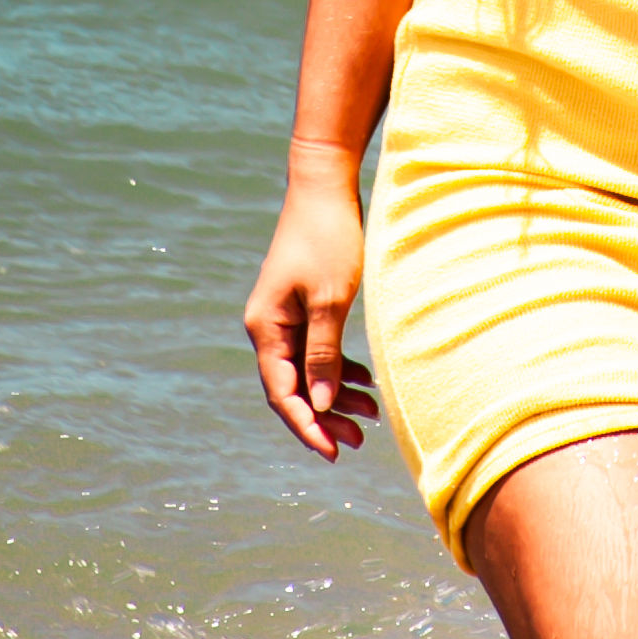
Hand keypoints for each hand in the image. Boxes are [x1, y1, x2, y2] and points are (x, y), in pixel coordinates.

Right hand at [242, 142, 380, 460]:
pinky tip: (364, 382)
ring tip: (371, 414)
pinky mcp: (302, 305)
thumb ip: (324, 353)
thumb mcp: (331, 299)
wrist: (326, 185)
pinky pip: (316, 349)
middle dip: (324, 417)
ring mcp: (284, 316)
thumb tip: (321, 405)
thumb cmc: (329, 238)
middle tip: (358, 441)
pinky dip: (338, 367)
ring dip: (335, 394)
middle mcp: (268, 327)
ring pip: (307, 370)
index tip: (333, 452)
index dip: (307, 426)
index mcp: (266, 328)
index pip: (282, 392)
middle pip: (292, 386)